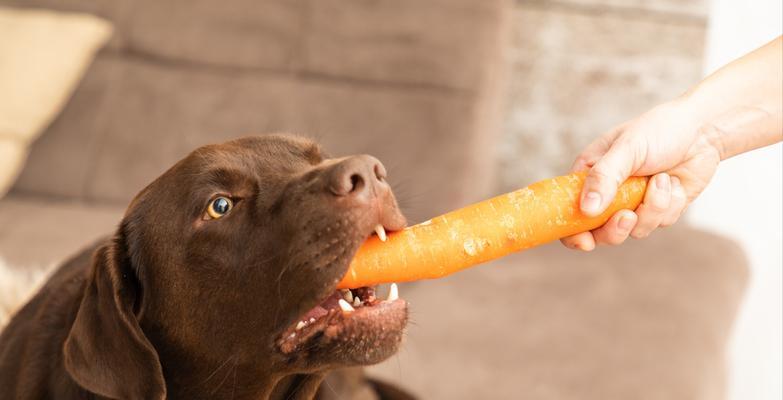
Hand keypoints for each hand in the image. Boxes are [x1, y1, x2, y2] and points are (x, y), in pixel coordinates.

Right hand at [560, 99, 720, 250]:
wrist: (702, 130)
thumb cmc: (658, 129)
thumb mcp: (627, 148)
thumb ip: (604, 177)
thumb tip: (587, 210)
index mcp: (590, 176)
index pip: (569, 211)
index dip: (572, 232)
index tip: (585, 241)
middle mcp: (609, 194)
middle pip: (600, 232)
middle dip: (616, 229)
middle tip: (628, 216)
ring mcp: (634, 204)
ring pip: (635, 230)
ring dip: (652, 208)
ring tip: (661, 179)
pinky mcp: (659, 210)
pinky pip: (661, 222)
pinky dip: (670, 203)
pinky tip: (674, 182)